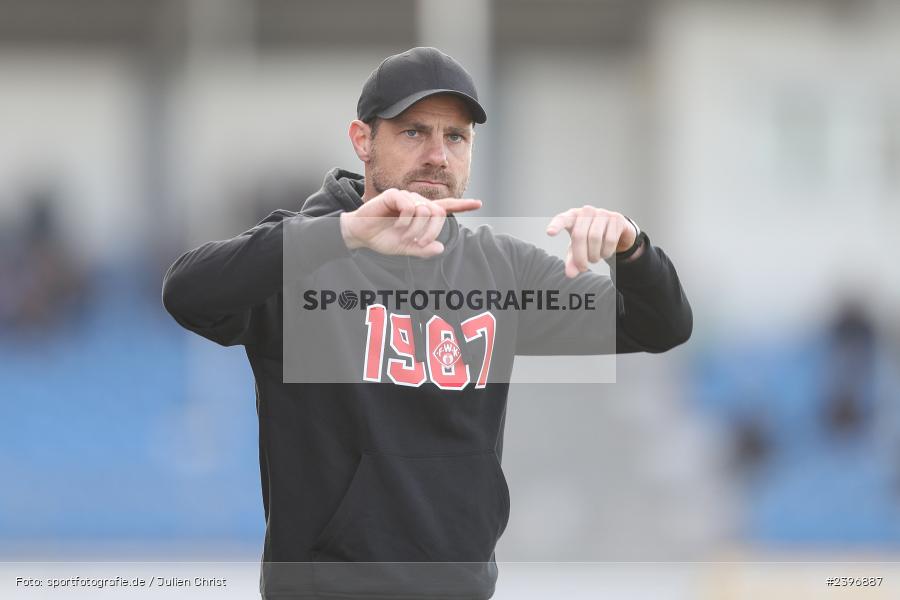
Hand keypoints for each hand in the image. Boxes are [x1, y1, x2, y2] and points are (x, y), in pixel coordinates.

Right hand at [340, 188, 481, 257]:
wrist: (361, 235)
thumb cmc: (382, 239)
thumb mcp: (406, 248)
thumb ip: (423, 250)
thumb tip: (440, 248)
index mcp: (421, 213)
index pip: (445, 207)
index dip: (463, 205)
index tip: (479, 204)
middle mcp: (416, 202)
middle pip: (438, 212)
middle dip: (432, 231)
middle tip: (419, 243)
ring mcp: (405, 197)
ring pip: (425, 210)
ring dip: (416, 229)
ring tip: (404, 236)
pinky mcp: (394, 195)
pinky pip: (409, 207)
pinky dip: (405, 221)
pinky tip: (396, 226)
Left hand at [545, 205, 637, 277]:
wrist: (615, 231)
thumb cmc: (590, 238)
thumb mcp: (578, 249)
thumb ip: (572, 261)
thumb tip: (570, 274)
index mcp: (572, 216)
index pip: (562, 219)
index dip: (556, 226)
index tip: (550, 233)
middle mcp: (586, 211)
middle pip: (579, 235)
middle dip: (580, 256)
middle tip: (583, 268)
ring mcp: (602, 213)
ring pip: (595, 238)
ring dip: (594, 255)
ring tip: (594, 259)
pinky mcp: (616, 218)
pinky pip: (610, 240)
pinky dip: (606, 252)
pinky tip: (604, 253)